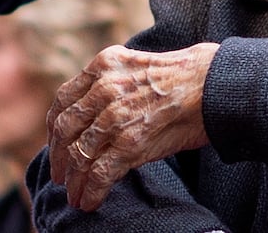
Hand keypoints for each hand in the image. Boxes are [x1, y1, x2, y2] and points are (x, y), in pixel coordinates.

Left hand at [46, 42, 218, 210]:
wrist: (213, 84)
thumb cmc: (182, 76)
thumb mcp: (135, 66)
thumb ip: (110, 84)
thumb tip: (92, 115)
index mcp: (103, 65)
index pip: (64, 100)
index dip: (54, 127)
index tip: (55, 142)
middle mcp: (104, 89)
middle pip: (66, 129)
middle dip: (58, 156)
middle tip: (59, 174)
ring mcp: (115, 117)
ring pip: (80, 154)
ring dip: (73, 180)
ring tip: (74, 194)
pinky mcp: (130, 143)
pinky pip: (99, 173)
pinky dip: (90, 191)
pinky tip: (89, 202)